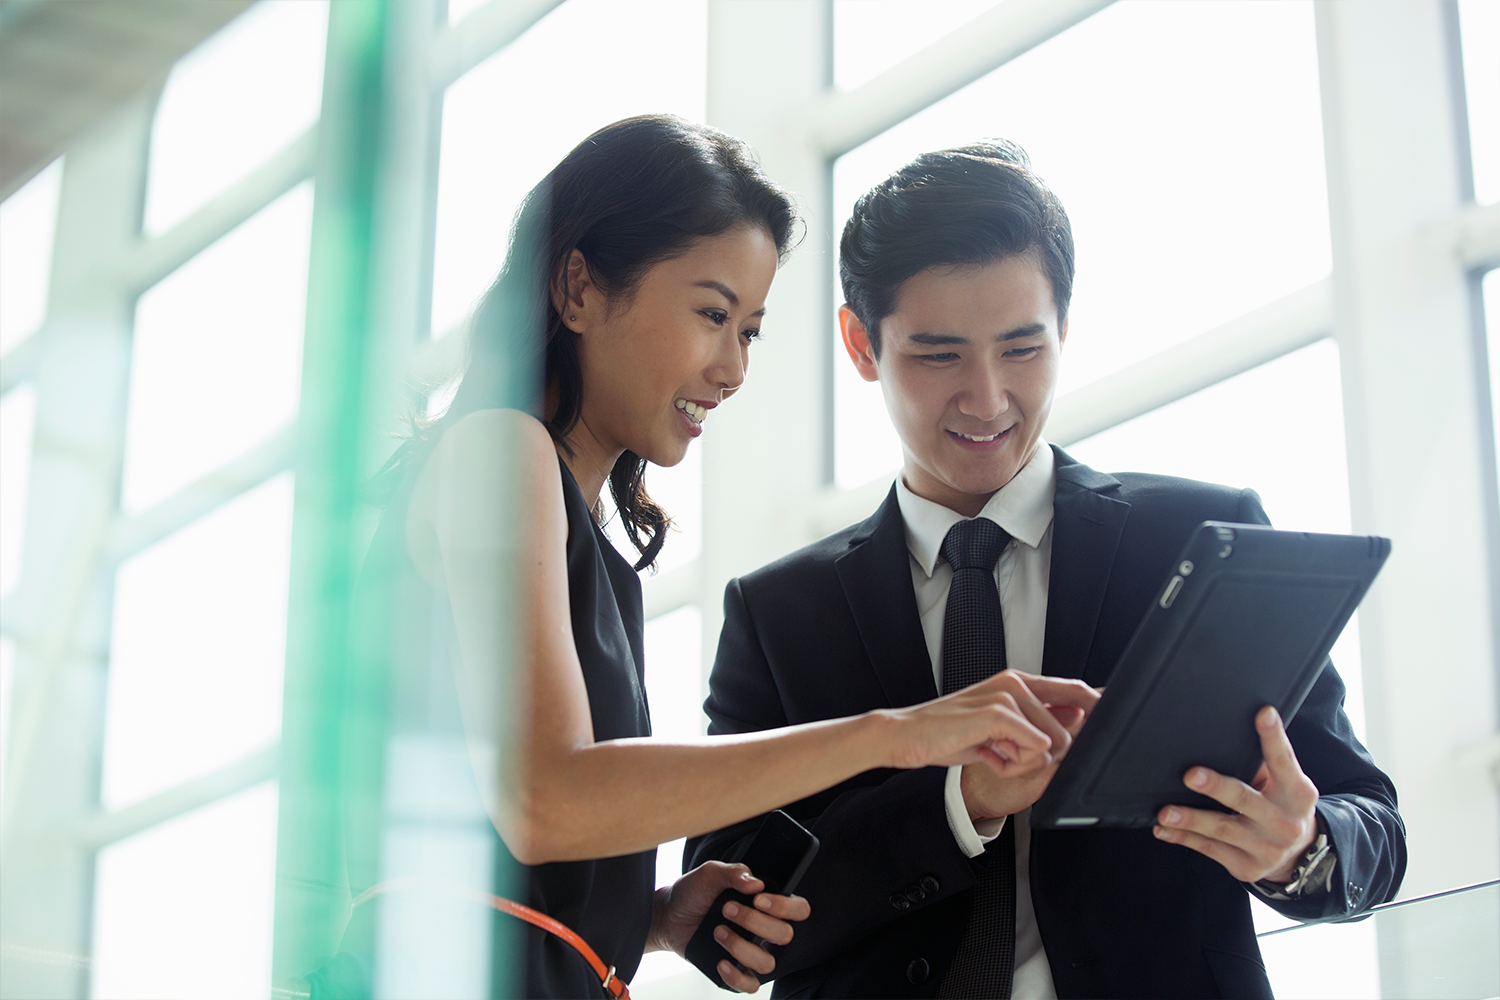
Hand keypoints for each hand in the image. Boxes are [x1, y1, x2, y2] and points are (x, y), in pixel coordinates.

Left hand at [648, 861, 809, 992]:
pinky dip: (737, 976)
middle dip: (755, 923)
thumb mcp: (711, 874)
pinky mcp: (737, 971)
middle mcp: (765, 929)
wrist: (668, 915)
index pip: (798, 909)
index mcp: (767, 903)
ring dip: (742, 947)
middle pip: (785, 936)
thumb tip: (756, 883)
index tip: (758, 900)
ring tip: (717, 931)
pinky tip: (721, 962)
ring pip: (769, 963)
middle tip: (726, 909)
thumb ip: (734, 872)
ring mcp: (752, 952)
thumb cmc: (695, 892)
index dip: (785, 907)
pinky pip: (750, 985)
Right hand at [884, 670, 1098, 779]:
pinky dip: (1012, 765)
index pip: (1074, 690)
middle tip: (1007, 757)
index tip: (1113, 716)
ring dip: (1025, 763)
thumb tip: (1074, 726)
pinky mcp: (998, 712)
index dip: (1097, 705)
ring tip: (994, 755)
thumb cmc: (948, 734)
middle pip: (1069, 730)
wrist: (906, 736)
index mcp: (1017, 683)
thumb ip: (1032, 726)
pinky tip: (988, 757)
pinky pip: (1034, 749)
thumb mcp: (997, 731)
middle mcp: (1016, 683)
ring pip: (1052, 744)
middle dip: (1043, 757)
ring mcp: (1007, 695)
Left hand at [1152, 706, 1318, 882]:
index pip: (1284, 761)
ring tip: (1165, 812)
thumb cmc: (1282, 805)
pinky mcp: (1247, 867)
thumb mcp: (1285, 785)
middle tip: (1191, 775)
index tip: (1263, 714)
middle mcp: (1284, 821)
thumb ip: (1264, 763)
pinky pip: (1209, 850)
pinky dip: (1183, 838)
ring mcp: (1266, 848)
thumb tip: (1226, 730)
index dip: (1274, 737)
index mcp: (1297, 793)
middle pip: (1245, 800)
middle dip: (1216, 787)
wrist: (1300, 856)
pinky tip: (1164, 829)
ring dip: (1190, 819)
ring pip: (1221, 830)